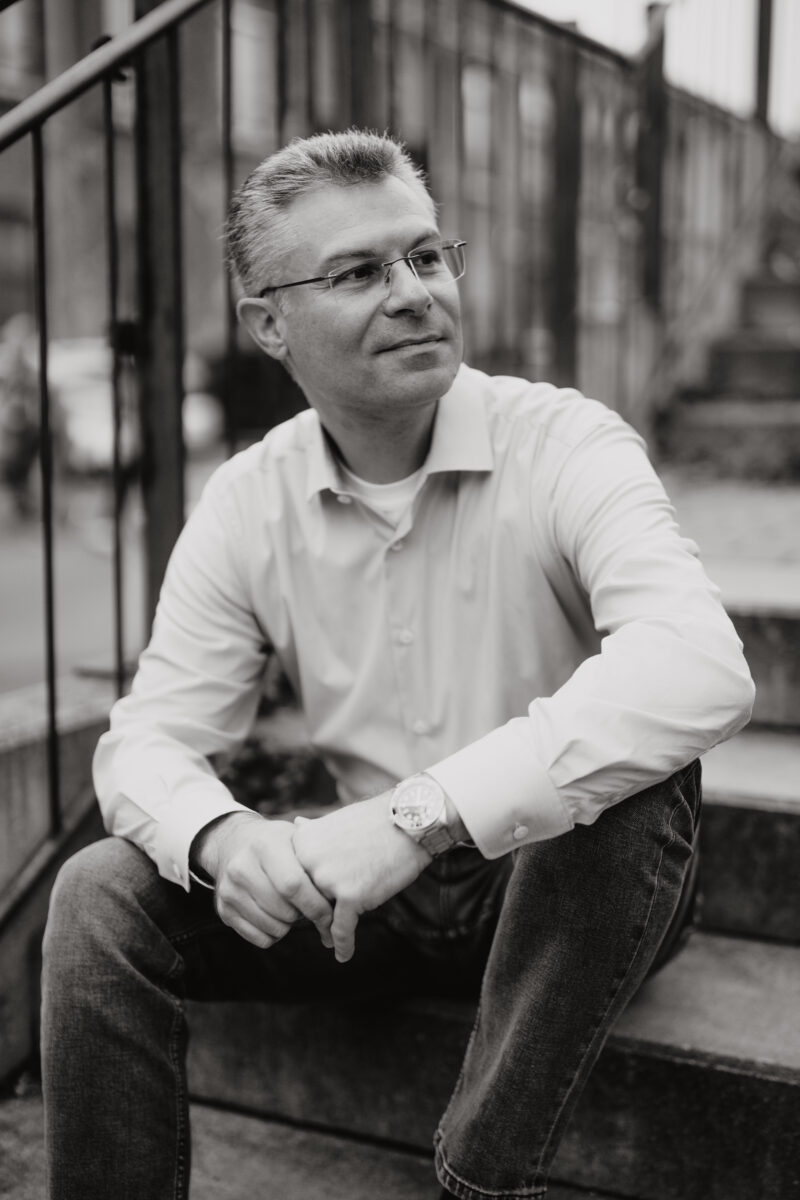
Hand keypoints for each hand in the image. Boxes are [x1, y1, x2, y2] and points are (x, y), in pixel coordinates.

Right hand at [193, 811, 333, 950]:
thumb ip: (318, 859)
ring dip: (291, 925)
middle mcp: (241, 867)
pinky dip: (275, 934)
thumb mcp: (295, 838)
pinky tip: (277, 915)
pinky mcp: (223, 910)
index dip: (317, 906)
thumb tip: (347, 892)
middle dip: (306, 917)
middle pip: (285, 911)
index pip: (294, 886)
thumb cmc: (276, 843)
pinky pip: (259, 939)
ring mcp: (229, 890)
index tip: (332, 915)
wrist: (233, 842)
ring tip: (293, 907)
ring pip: (274, 928)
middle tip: (314, 910)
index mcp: (265, 846)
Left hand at [291, 793, 431, 963]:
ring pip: (322, 915)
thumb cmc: (375, 819)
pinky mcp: (351, 896)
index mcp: (301, 842)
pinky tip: (343, 955)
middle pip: (305, 898)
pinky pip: (341, 930)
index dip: (301, 892)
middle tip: (317, 926)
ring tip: (328, 941)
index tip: (303, 904)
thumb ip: (312, 830)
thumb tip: (296, 824)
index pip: (293, 877)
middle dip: (311, 913)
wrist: (409, 820)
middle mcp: (308, 861)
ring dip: (325, 931)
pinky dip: (343, 945)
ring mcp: (328, 880)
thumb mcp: (335, 820)